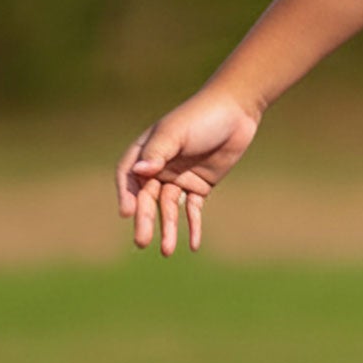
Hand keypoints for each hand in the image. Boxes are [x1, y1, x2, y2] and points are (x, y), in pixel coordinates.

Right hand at [114, 87, 261, 255]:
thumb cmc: (201, 117)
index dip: (126, 194)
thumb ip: (158, 152)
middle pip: (148, 197)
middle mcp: (159, 167)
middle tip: (142, 241)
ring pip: (169, 208)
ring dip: (168, 228)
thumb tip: (139, 172)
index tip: (127, 212)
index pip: (128, 177)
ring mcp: (179, 177)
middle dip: (145, 219)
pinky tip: (193, 244)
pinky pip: (193, 209)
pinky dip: (192, 226)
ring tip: (166, 251)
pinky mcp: (200, 185)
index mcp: (147, 151)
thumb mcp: (177, 133)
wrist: (237, 112)